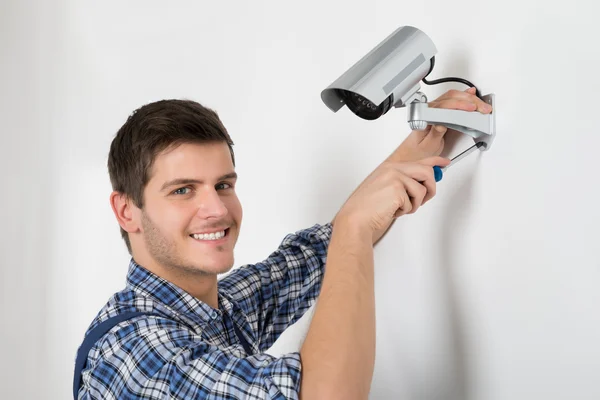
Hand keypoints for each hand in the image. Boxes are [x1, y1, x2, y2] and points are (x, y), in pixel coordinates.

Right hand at [334, 156, 450, 243]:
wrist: (356, 219)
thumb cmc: (367, 208)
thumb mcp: (386, 189)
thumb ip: (405, 182)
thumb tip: (425, 183)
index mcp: (390, 167)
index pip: (419, 161)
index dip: (435, 162)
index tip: (444, 163)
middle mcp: (393, 169)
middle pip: (427, 172)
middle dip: (430, 188)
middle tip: (424, 199)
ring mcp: (395, 178)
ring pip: (422, 190)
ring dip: (414, 204)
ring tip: (399, 208)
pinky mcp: (397, 190)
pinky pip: (413, 202)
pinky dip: (405, 211)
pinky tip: (392, 211)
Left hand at [389, 87, 492, 161]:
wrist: (411, 153)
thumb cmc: (418, 151)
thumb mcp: (428, 146)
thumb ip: (435, 134)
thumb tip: (442, 123)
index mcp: (425, 117)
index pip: (444, 107)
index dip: (459, 106)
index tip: (471, 109)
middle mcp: (428, 111)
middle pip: (450, 99)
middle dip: (469, 102)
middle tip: (482, 109)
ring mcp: (433, 109)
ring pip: (452, 97)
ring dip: (468, 99)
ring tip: (481, 105)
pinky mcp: (438, 112)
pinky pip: (451, 100)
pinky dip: (463, 97)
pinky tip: (470, 95)